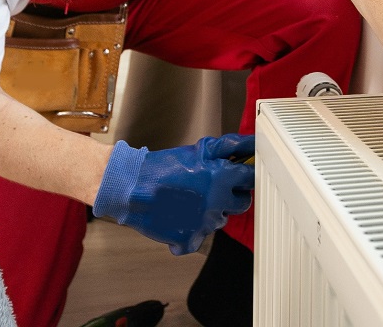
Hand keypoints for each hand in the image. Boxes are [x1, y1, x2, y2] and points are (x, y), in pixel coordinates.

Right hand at [92, 134, 255, 254]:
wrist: (131, 187)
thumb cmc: (164, 167)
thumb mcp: (199, 150)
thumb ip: (229, 147)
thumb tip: (251, 143)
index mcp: (221, 178)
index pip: (251, 178)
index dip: (245, 174)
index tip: (240, 173)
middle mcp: (217, 203)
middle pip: (243, 203)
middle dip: (234, 194)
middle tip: (216, 187)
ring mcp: (204, 224)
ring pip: (221, 219)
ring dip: (213, 211)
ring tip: (193, 199)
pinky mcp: (190, 239)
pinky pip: (200, 237)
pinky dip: (193, 230)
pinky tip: (182, 217)